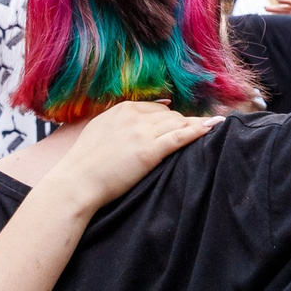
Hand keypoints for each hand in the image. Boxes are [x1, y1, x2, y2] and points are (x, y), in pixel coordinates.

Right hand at [40, 102, 218, 214]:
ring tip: (214, 126)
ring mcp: (143, 133)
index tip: (180, 125)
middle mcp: (134, 116)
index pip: (156, 109)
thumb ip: (120, 121)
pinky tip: (213, 126)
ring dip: (195, 126)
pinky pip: (181, 136)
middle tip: (198, 131)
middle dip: (183, 124)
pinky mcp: (150, 151)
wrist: (76, 182)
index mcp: (122, 109)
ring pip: (178, 123)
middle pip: (171, 116)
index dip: (169, 118)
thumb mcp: (100, 130)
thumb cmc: (85, 163)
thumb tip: (140, 116)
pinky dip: (199, 130)